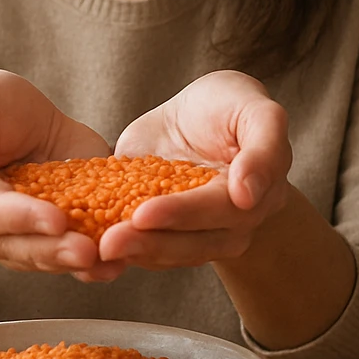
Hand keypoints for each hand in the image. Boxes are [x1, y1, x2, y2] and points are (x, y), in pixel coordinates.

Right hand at [0, 69, 111, 274]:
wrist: (27, 118)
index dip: (21, 218)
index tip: (56, 219)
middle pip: (18, 246)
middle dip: (53, 249)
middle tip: (87, 250)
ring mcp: (23, 236)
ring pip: (44, 259)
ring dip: (74, 263)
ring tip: (105, 261)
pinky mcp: (55, 237)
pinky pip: (69, 259)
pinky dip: (93, 267)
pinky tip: (116, 267)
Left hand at [102, 70, 291, 268]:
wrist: (197, 117)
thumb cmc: (229, 105)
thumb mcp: (253, 107)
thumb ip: (263, 146)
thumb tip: (248, 196)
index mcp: (259, 193)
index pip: (223, 208)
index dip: (185, 212)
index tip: (147, 214)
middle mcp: (235, 223)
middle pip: (196, 241)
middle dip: (153, 240)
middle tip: (112, 239)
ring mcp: (202, 235)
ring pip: (172, 253)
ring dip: (136, 252)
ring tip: (102, 246)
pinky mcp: (169, 235)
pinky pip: (151, 253)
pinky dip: (125, 253)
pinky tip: (94, 248)